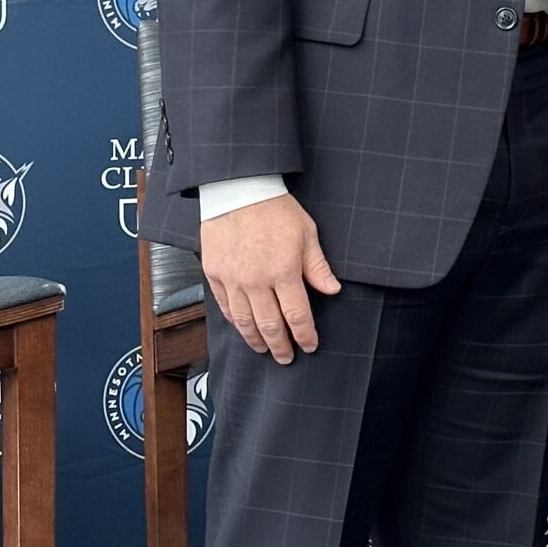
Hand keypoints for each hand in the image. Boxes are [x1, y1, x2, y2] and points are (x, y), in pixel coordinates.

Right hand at [201, 193, 342, 361]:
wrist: (237, 190)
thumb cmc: (275, 208)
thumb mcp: (306, 233)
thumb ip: (317, 266)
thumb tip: (333, 290)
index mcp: (284, 271)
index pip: (297, 315)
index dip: (304, 335)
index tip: (309, 345)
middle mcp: (256, 281)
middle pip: (270, 325)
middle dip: (281, 345)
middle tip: (286, 357)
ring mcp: (233, 279)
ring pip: (244, 322)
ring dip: (256, 340)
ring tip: (264, 349)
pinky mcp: (215, 274)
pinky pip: (224, 306)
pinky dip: (235, 322)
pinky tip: (242, 328)